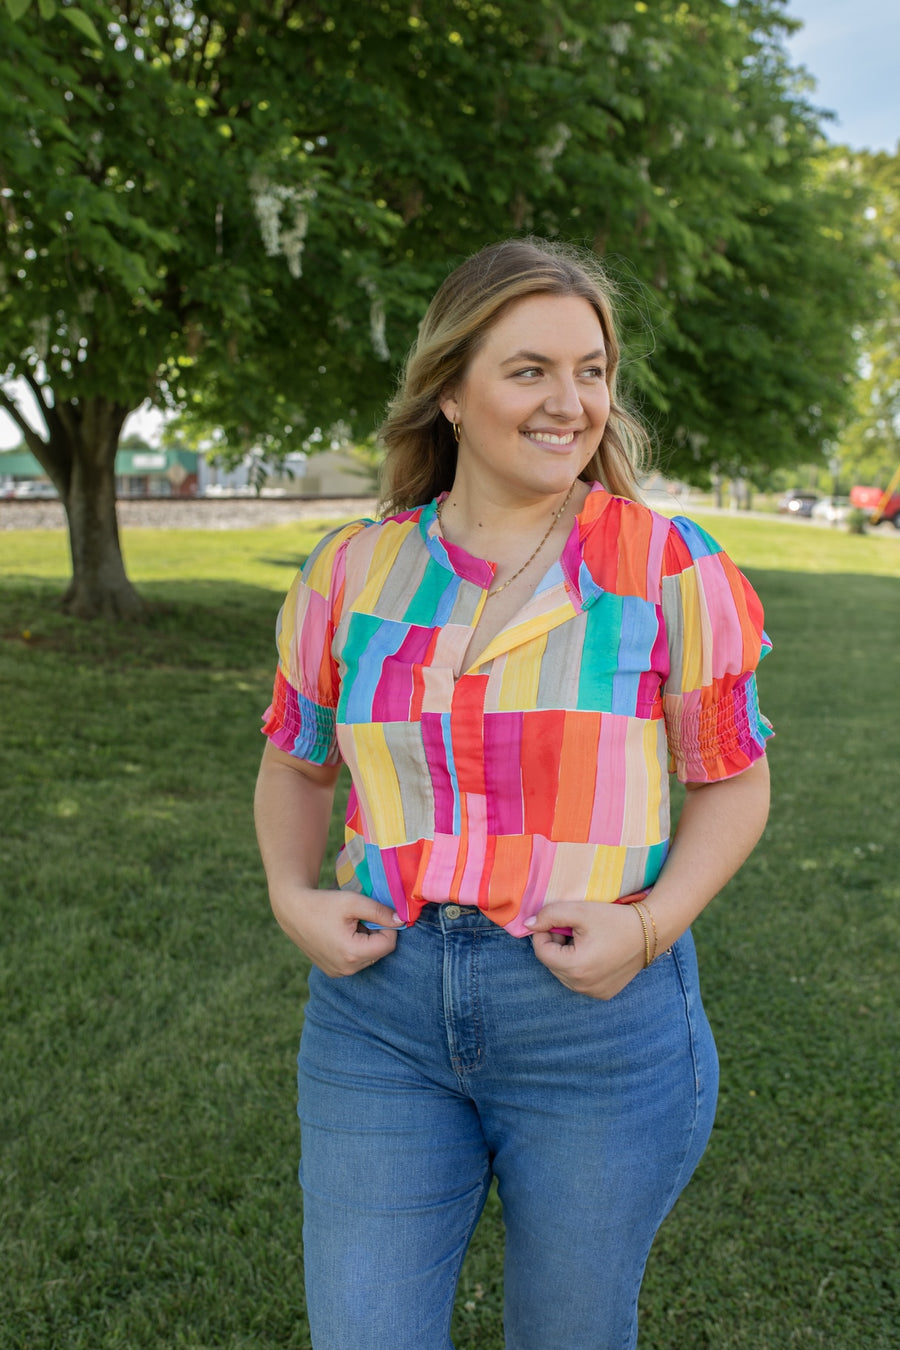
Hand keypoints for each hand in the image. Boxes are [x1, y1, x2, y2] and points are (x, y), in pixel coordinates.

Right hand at [270, 885, 404, 976]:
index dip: (387, 926)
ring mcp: (338, 973)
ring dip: (365, 941)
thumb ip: (380, 912)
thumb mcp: (354, 902)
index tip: (373, 914)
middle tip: (357, 919)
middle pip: (379, 952)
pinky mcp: (332, 971)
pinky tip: (340, 934)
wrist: (292, 911)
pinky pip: (355, 961)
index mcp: (353, 954)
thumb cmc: (323, 904)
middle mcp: (347, 969)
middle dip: (375, 934)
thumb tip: (402, 921)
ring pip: (368, 957)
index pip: (389, 944)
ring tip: (348, 926)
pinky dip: (354, 948)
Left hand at [526, 901, 646, 999]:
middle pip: (552, 964)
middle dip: (555, 945)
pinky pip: (579, 982)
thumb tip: (528, 925)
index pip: (541, 952)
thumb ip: (550, 915)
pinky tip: (594, 953)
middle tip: (572, 928)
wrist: (649, 933)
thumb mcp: (580, 911)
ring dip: (566, 957)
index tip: (556, 921)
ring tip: (583, 940)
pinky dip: (579, 968)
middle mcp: (582, 986)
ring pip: (564, 974)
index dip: (543, 933)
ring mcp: (593, 993)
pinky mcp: (603, 994)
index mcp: (575, 967)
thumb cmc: (614, 919)